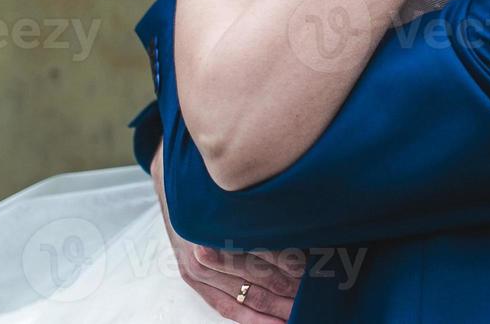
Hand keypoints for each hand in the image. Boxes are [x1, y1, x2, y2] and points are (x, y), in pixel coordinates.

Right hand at [153, 149, 301, 321]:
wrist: (173, 180)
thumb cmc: (212, 186)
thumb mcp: (238, 193)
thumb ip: (265, 213)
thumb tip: (305, 227)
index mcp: (222, 224)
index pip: (267, 252)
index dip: (294, 264)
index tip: (317, 270)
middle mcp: (207, 250)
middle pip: (261, 277)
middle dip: (292, 289)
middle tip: (316, 296)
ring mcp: (198, 268)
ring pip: (248, 295)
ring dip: (278, 305)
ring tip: (301, 311)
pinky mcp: (192, 279)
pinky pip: (225, 308)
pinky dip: (252, 319)